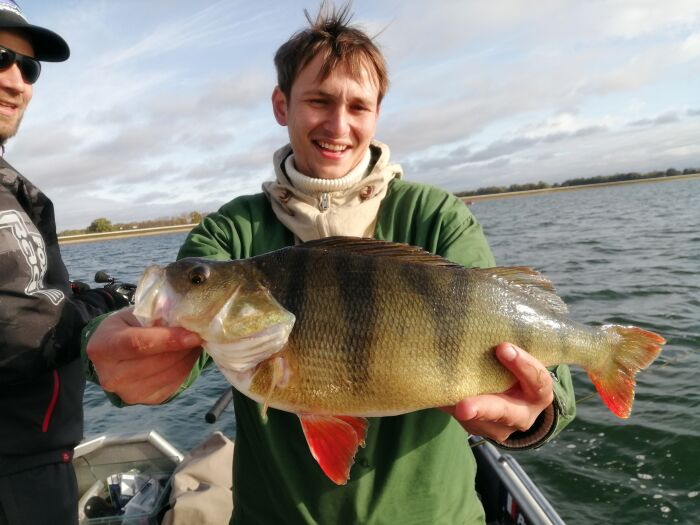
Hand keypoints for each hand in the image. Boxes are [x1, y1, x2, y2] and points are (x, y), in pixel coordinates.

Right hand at [86, 307, 202, 404]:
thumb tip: (188, 319)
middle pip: (157, 362)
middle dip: (183, 348)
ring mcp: (128, 393)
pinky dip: (186, 367)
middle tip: (199, 333)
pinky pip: (175, 383)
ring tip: (193, 342)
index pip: (138, 344)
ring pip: (170, 374)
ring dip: (188, 357)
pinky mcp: (148, 400)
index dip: (168, 340)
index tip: (193, 335)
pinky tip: (186, 355)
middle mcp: (111, 375)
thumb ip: (158, 315)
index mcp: (103, 347)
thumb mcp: (136, 314)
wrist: (116, 353)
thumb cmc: (127, 327)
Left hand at [440, 343, 553, 442]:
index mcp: (539, 392)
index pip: (538, 380)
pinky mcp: (481, 431)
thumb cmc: (518, 371)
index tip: (503, 347)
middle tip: (463, 407)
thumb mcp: (522, 362)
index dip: (523, 364)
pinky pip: (464, 421)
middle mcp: (523, 414)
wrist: (517, 400)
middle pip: (505, 412)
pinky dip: (450, 407)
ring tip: (442, 399)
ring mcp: (501, 428)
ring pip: (480, 422)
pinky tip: (438, 396)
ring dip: (459, 409)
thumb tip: (484, 319)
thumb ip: (510, 350)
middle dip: (482, 408)